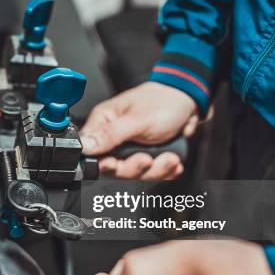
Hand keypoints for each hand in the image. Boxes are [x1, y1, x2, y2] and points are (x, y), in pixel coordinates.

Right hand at [80, 82, 197, 178]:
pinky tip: (173, 161)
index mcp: (103, 123)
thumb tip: (85, 146)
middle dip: (135, 168)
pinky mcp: (147, 156)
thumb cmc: (163, 101)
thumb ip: (110, 134)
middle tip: (147, 159)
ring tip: (169, 158)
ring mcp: (131, 150)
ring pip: (135, 174)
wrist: (189, 101)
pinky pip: (152, 174)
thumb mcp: (136, 119)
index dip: (103, 163)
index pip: (91, 152)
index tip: (115, 164)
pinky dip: (165, 171)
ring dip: (155, 170)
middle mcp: (114, 139)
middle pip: (114, 168)